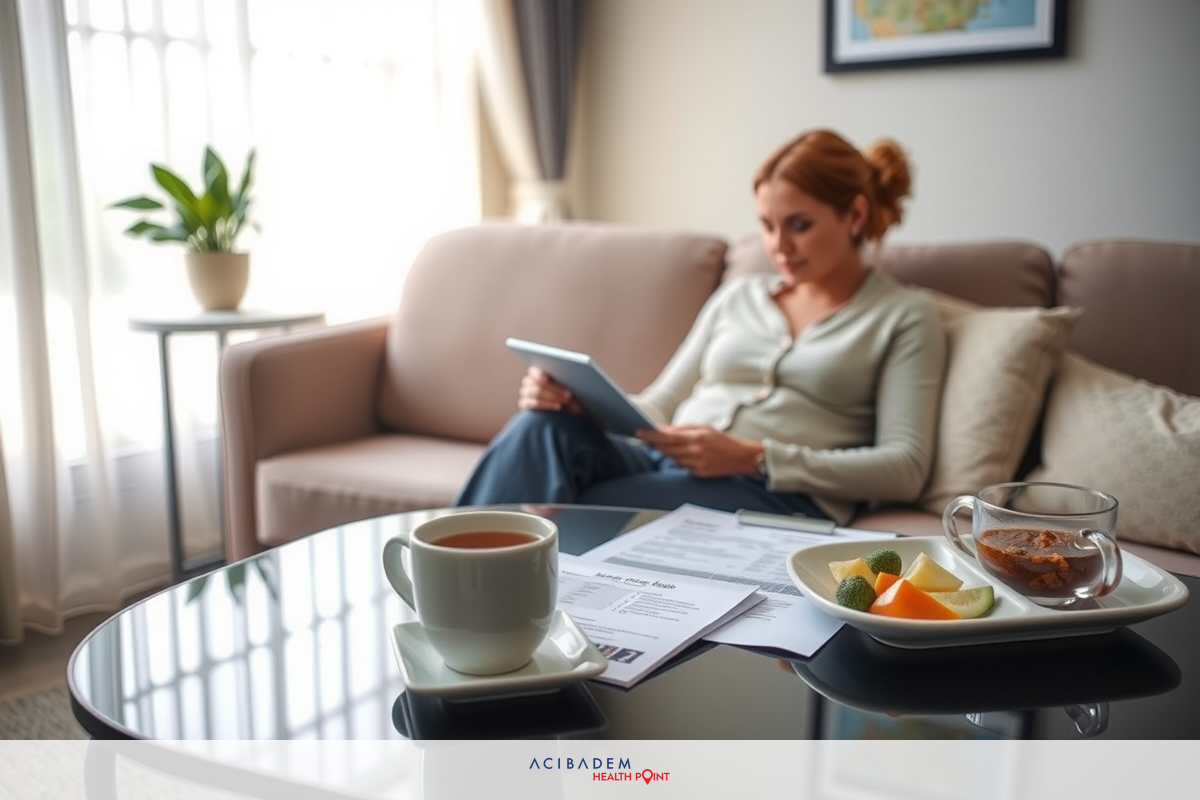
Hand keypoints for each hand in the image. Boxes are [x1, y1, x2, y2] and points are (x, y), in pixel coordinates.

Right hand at [517, 367, 582, 413]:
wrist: (568, 405)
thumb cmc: (568, 390)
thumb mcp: (569, 382)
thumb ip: (565, 375)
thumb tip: (569, 372)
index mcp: (536, 371)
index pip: (534, 371)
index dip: (539, 374)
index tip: (547, 378)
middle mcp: (528, 380)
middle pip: (538, 384)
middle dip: (554, 389)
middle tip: (569, 394)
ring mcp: (525, 393)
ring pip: (536, 393)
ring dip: (553, 397)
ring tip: (566, 401)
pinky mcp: (525, 404)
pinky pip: (533, 404)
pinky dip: (546, 405)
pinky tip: (558, 407)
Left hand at [636, 425, 759, 477]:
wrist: (741, 457)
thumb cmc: (722, 440)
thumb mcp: (704, 428)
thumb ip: (683, 428)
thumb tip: (663, 428)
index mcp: (696, 437)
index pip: (667, 436)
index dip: (651, 435)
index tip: (639, 432)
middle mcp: (694, 452)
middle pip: (666, 449)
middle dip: (654, 444)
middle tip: (646, 439)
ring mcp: (696, 464)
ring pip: (672, 459)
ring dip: (667, 452)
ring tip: (667, 446)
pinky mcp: (698, 474)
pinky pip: (681, 467)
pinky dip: (679, 461)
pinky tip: (683, 456)